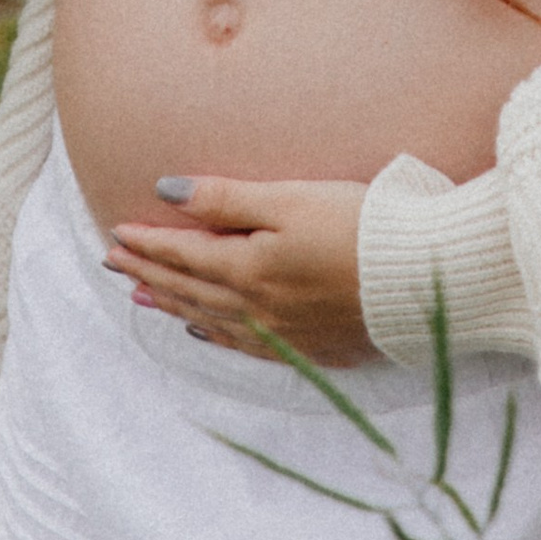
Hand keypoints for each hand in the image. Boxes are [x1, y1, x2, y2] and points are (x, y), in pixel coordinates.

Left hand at [105, 176, 373, 368]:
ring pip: (211, 319)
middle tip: (114, 264)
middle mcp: (257, 308)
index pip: (183, 254)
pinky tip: (204, 330)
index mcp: (249, 268)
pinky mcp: (311, 348)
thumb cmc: (362, 226)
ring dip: (172, 305)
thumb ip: (226, 198)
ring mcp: (283, 333)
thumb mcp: (291, 199)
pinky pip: (244, 345)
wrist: (427, 280)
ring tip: (141, 297)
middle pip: (189, 288)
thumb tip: (166, 191)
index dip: (148, 243)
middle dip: (149, 274)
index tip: (116, 234)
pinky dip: (215, 334)